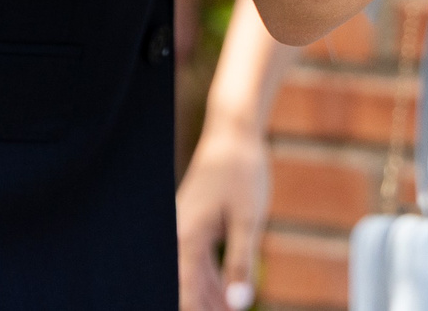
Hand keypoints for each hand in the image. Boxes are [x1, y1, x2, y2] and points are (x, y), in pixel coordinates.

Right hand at [177, 120, 270, 310]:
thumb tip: (240, 304)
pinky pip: (199, 262)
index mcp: (187, 238)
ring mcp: (185, 230)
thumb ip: (241, 263)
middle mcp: (179, 236)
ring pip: (193, 278)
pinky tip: (227, 297)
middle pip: (186, 288)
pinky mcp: (195, 225)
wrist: (233, 133)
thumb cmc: (242, 171)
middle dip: (205, 308)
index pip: (185, 293)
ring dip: (211, 299)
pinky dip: (213, 281)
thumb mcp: (248, 219)